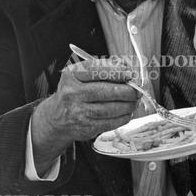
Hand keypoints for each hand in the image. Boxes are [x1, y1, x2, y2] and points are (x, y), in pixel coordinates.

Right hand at [31, 58, 136, 173]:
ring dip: (128, 105)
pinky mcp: (86, 127)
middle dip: (127, 91)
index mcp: (72, 75)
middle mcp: (73, 93)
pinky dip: (123, 117)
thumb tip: (127, 68)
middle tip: (137, 90)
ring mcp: (79, 112)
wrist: (57, 118)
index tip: (130, 74)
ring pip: (111, 109)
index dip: (117, 72)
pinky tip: (127, 112)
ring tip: (134, 101)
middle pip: (106, 92)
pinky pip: (111, 122)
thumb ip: (103, 69)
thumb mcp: (81, 75)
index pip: (97, 71)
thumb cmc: (75, 92)